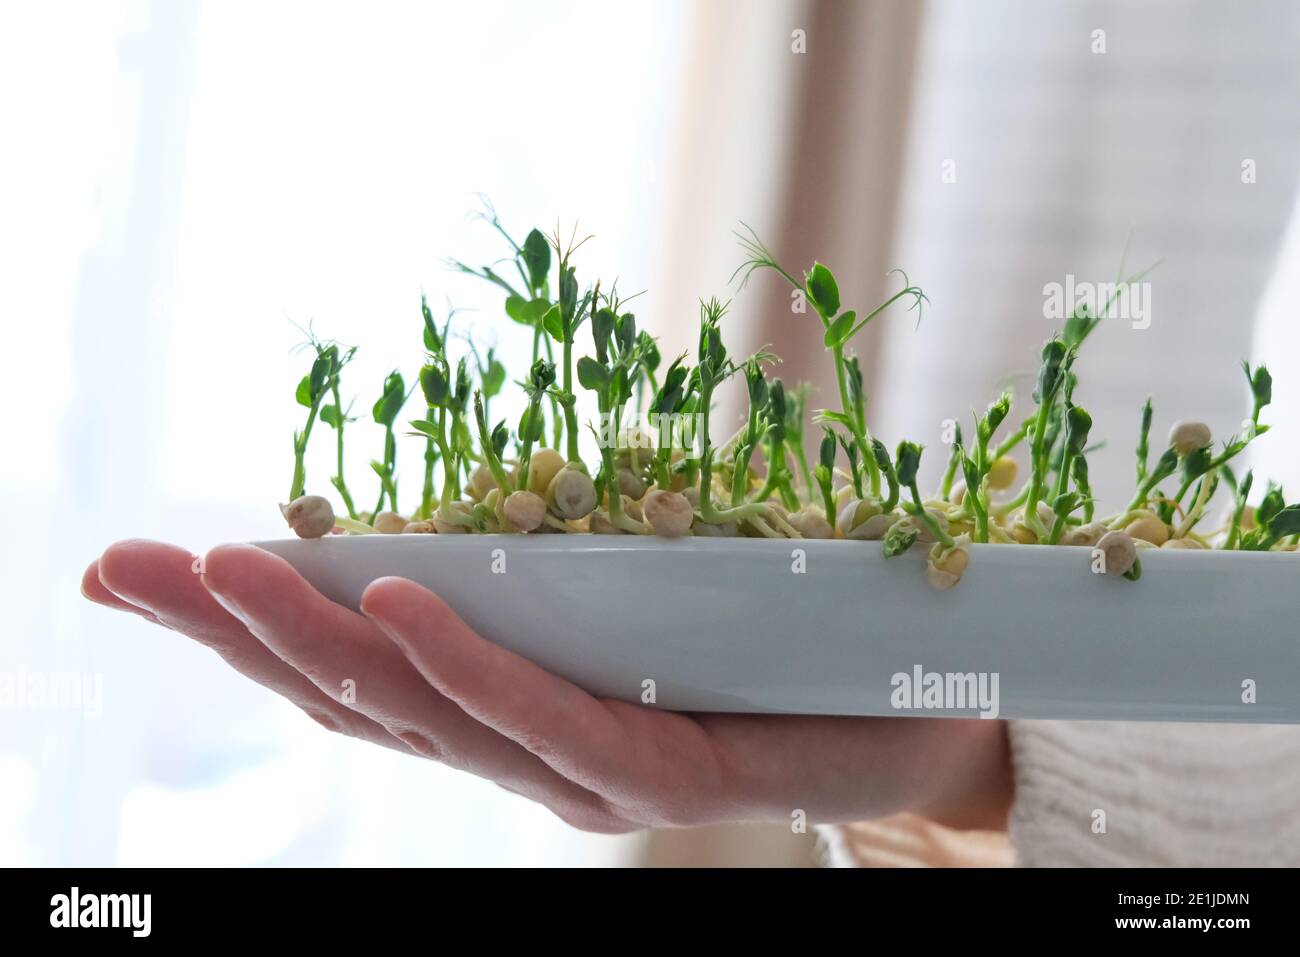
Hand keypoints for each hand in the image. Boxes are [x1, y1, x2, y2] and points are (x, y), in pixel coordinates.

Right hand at [83, 539, 1012, 832]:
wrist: (910, 715)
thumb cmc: (759, 640)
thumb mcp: (625, 580)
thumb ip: (543, 557)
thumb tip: (460, 480)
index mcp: (502, 707)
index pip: (348, 671)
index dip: (241, 625)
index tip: (140, 567)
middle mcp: (519, 753)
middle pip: (352, 698)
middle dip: (234, 634)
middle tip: (125, 568)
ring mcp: (581, 775)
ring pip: (425, 718)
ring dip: (318, 640)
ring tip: (226, 573)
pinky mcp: (658, 777)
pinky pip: (545, 717)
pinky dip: (463, 665)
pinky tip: (394, 602)